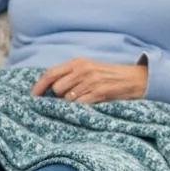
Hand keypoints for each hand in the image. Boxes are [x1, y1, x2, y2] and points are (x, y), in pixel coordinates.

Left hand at [31, 58, 147, 104]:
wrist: (136, 79)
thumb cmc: (109, 76)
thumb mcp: (88, 70)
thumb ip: (70, 75)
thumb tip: (48, 89)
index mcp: (77, 63)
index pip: (50, 73)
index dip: (39, 86)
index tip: (33, 97)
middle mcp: (83, 69)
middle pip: (57, 88)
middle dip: (59, 97)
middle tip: (68, 100)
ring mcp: (92, 80)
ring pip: (67, 98)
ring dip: (71, 104)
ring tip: (83, 101)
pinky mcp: (100, 91)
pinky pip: (80, 104)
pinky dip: (80, 108)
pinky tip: (88, 106)